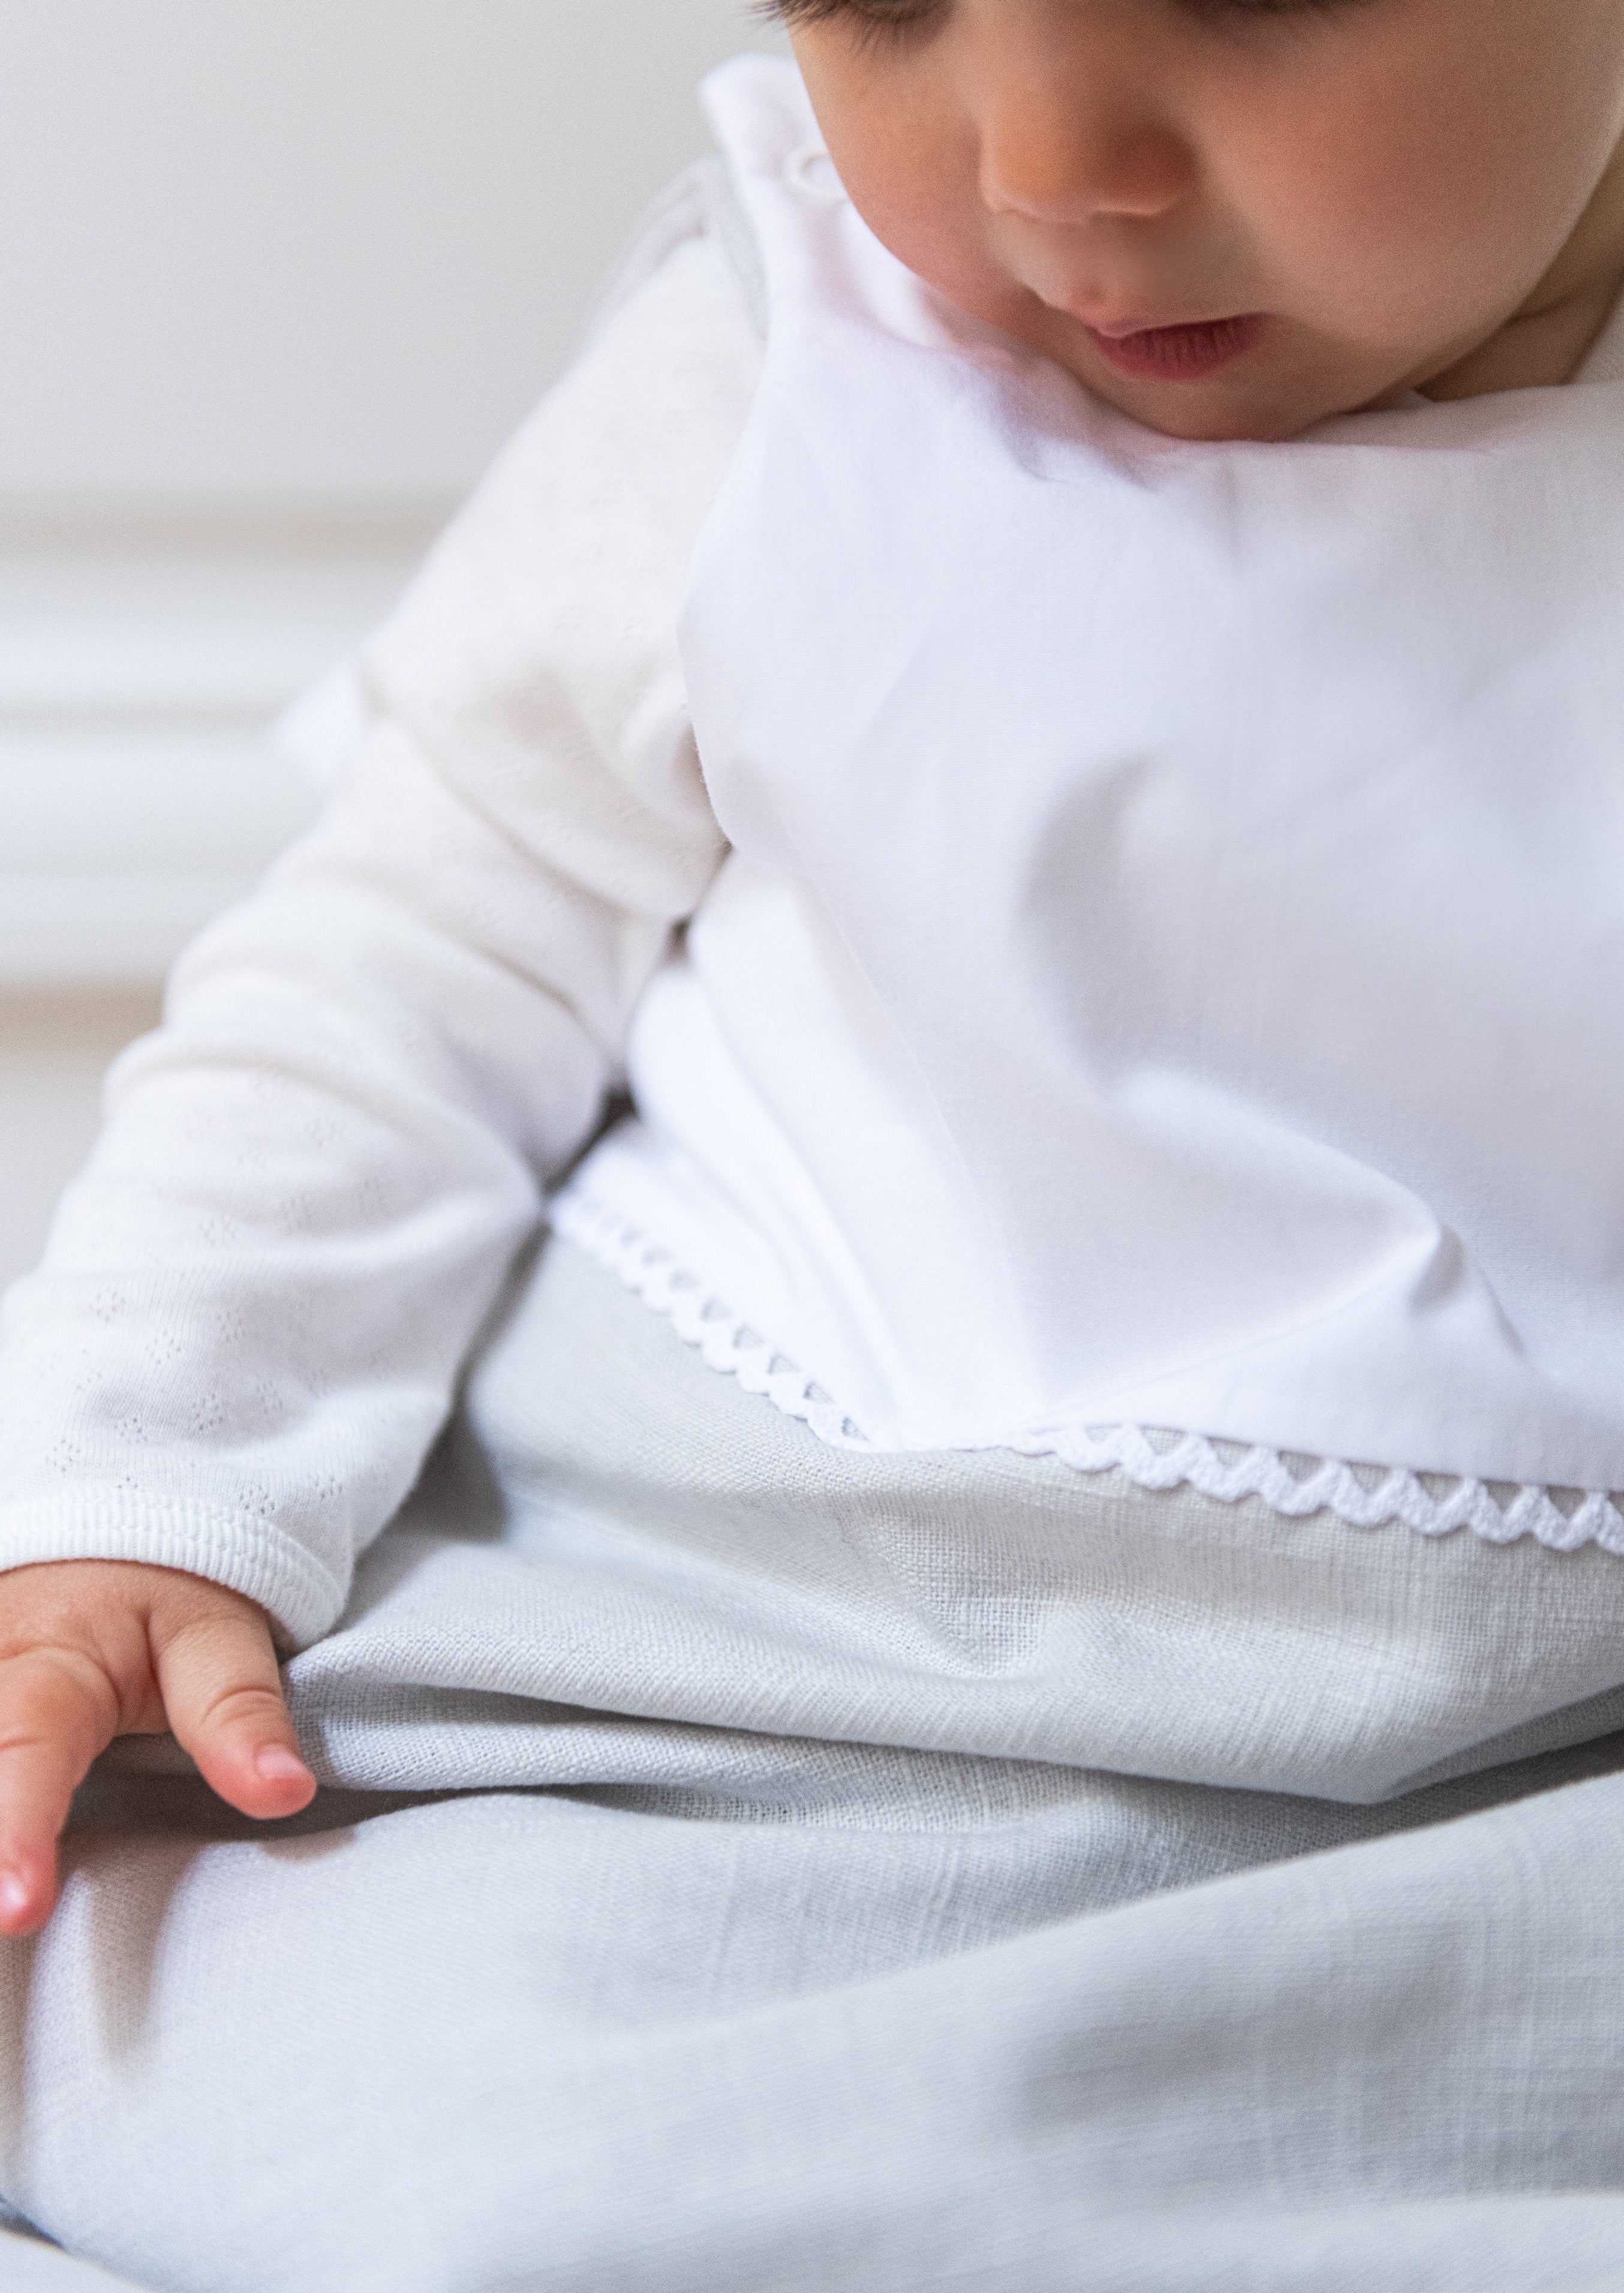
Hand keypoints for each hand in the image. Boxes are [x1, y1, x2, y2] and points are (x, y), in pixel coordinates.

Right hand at [0, 1560, 316, 1935]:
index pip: (26, 1748)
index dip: (15, 1831)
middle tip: (1, 1921)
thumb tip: (284, 1791)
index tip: (17, 1909)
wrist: (100, 1543)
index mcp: (45, 1664)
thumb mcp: (214, 1636)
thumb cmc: (163, 1597)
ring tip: (1, 1919)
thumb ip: (239, 1714)